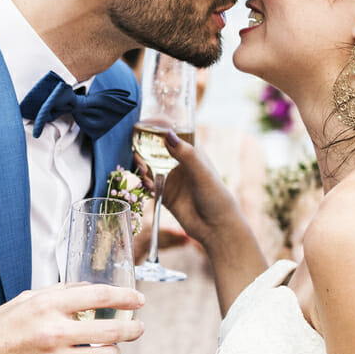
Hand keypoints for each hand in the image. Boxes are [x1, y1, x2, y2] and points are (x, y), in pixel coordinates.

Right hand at [0, 284, 143, 353]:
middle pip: (111, 330)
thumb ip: (60, 294)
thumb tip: (93, 291)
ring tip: (108, 350)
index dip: (125, 297)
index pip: (99, 296)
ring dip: (112, 353)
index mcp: (48, 305)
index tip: (138, 300)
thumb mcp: (28, 300)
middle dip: (132, 329)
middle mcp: (54, 332)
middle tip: (137, 328)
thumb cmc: (2, 328)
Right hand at [140, 131, 238, 247]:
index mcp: (191, 151)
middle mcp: (179, 163)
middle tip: (139, 154)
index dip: (157, 127)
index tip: (143, 125)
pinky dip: (143, 182)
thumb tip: (167, 133)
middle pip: (155, 148)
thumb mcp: (201, 172)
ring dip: (141, 165)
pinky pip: (148, 184)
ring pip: (148, 165)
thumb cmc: (216, 196)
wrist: (215, 228)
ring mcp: (170, 178)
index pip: (171, 133)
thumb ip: (185, 153)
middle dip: (143, 148)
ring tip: (142, 170)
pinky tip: (147, 185)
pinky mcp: (164, 194)